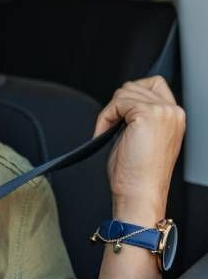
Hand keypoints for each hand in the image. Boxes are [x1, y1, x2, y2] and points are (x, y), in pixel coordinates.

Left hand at [93, 76, 184, 220]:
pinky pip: (116, 102)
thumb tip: (122, 103)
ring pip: (125, 92)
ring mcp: (162, 111)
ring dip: (110, 111)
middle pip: (135, 86)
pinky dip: (105, 117)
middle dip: (117, 105)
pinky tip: (103, 133)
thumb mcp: (143, 137)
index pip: (154, 84)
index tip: (119, 117)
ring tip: (108, 133)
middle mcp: (173, 112)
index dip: (132, 96)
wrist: (140, 194)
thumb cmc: (138, 175)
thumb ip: (139, 116)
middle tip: (111, 128)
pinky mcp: (147, 114)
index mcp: (175, 117)